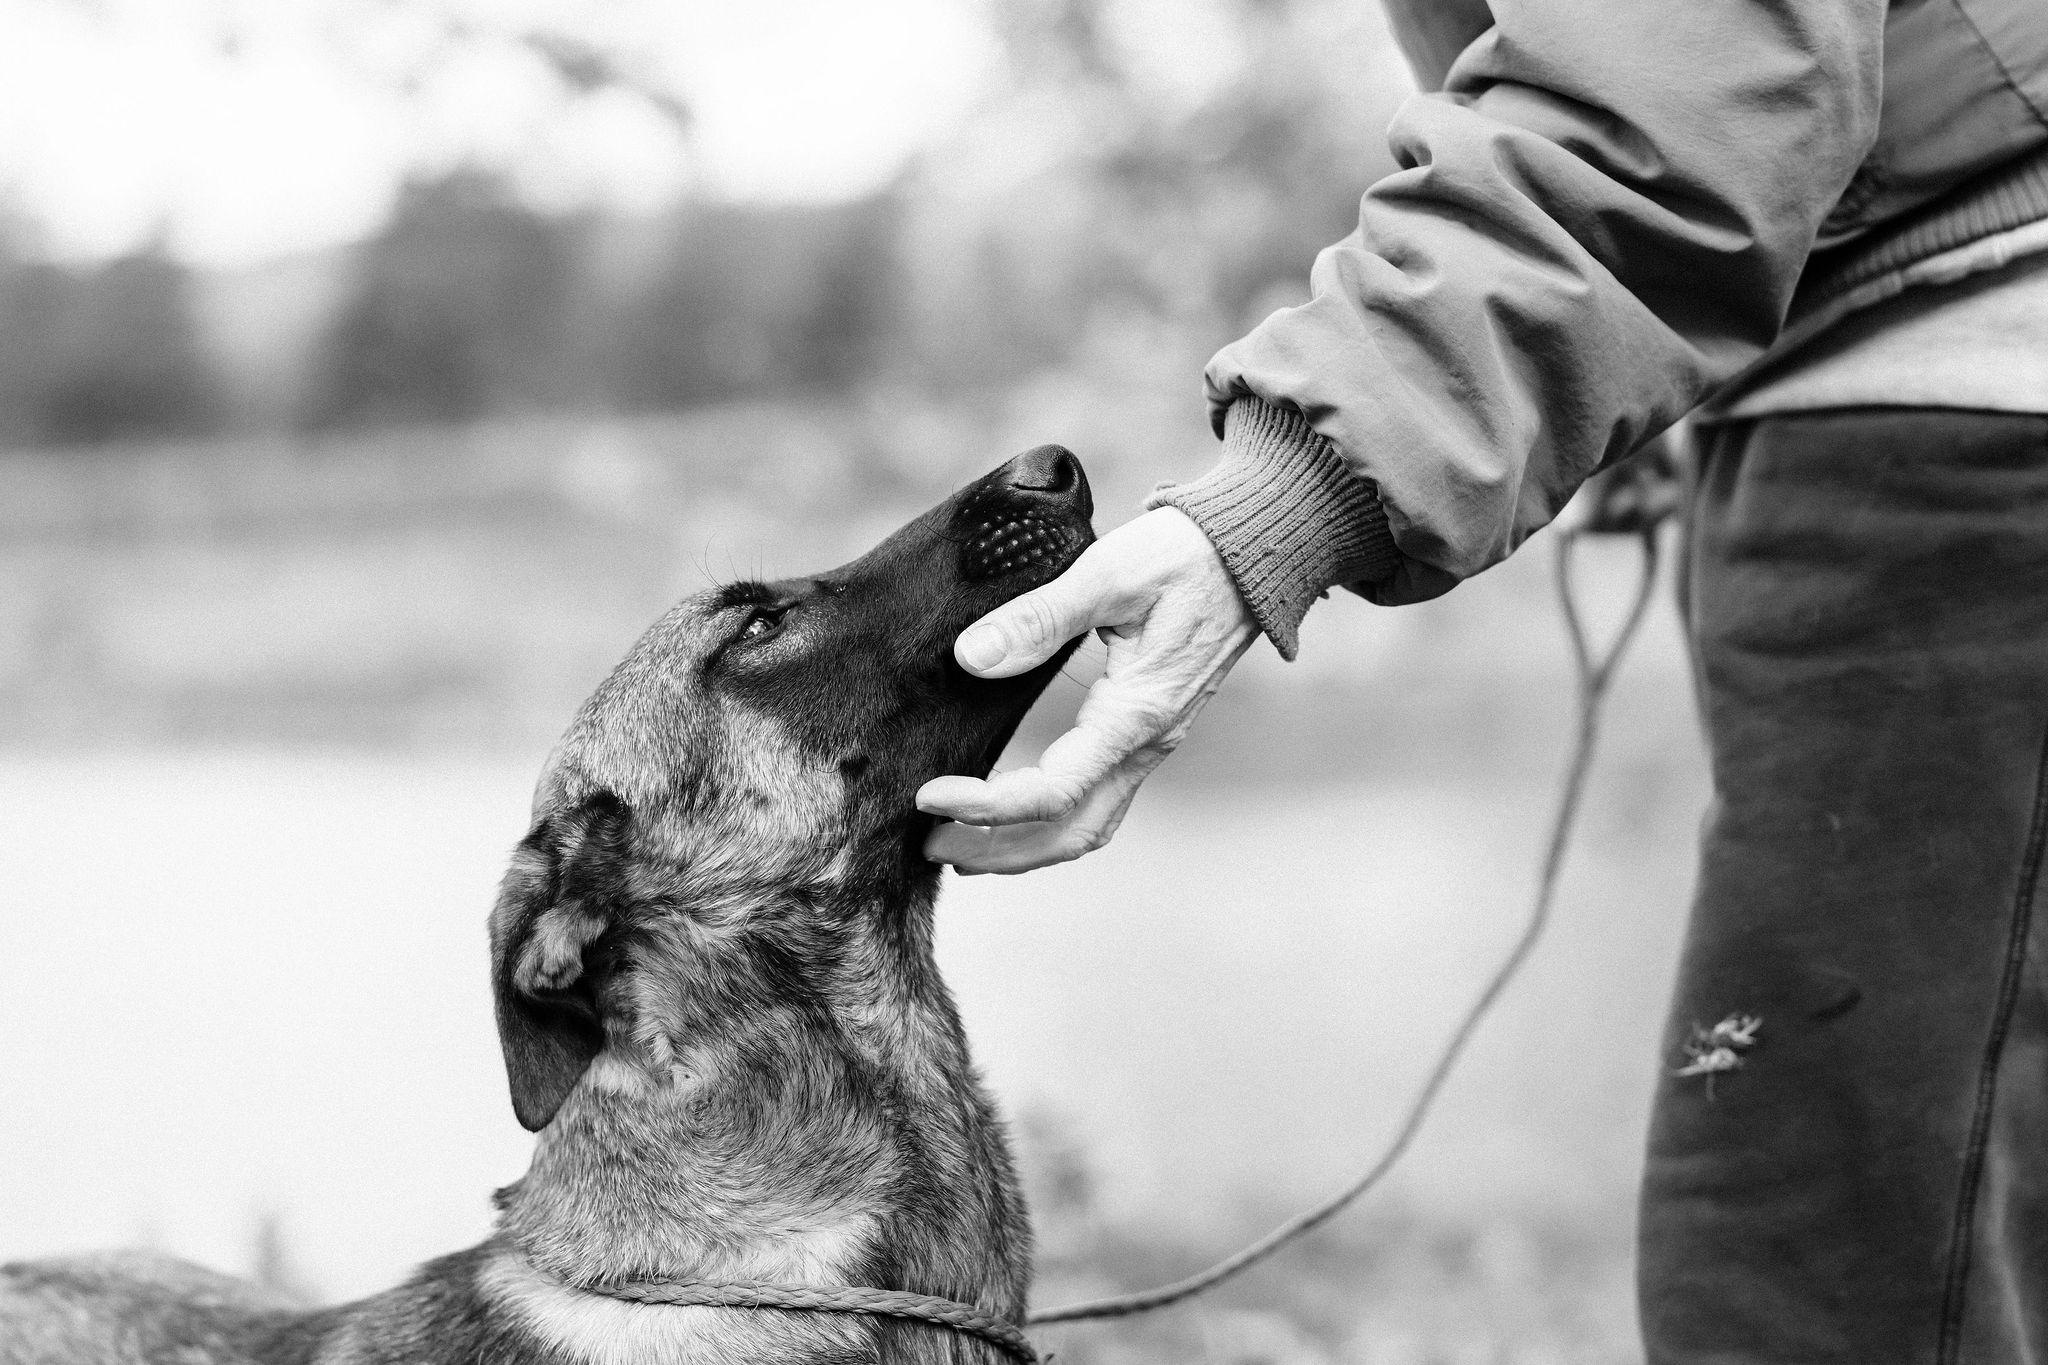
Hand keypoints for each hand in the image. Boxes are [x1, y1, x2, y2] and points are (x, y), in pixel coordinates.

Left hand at [917, 507, 1257, 872]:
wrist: (1252, 548)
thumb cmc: (1183, 554)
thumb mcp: (1107, 572)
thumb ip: (1039, 618)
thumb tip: (971, 657)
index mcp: (1136, 714)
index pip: (1052, 793)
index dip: (984, 806)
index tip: (928, 794)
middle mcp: (1148, 742)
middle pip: (1071, 834)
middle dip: (998, 850)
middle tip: (929, 844)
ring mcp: (1152, 741)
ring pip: (1089, 825)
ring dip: (1024, 845)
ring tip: (959, 844)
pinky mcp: (1149, 729)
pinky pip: (1099, 799)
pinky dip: (1050, 819)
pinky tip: (1012, 808)